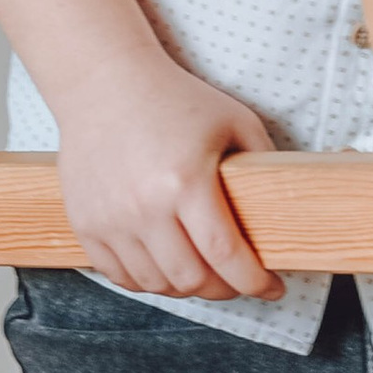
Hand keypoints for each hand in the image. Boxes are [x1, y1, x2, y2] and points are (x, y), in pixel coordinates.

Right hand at [0, 0, 283, 297]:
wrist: (104, 83)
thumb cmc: (174, 99)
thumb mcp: (234, 121)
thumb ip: (263, 163)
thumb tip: (287, 206)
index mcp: (186, 181)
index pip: (225, 255)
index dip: (254, 281)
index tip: (274, 288)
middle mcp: (144, 207)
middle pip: (190, 279)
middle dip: (225, 289)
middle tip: (240, 280)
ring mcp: (110, 219)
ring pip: (154, 283)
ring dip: (186, 287)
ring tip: (205, 273)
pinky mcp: (85, 223)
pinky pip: (118, 275)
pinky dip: (147, 281)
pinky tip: (167, 267)